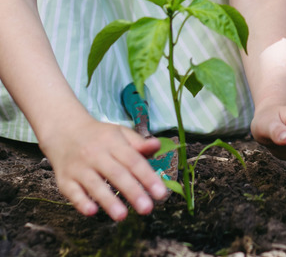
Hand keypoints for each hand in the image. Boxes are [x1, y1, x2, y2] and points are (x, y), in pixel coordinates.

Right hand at [39, 118, 167, 220]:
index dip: (148, 177)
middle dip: (132, 192)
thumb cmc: (99, 137)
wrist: (63, 131)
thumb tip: (158, 145)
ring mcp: (78, 168)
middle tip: (147, 209)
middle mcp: (95, 154)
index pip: (133, 161)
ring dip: (108, 201)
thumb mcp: (120, 133)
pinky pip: (72, 192)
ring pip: (95, 185)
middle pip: (116, 174)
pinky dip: (81, 202)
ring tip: (122, 216)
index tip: (161, 194)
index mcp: (113, 142)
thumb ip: (139, 143)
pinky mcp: (64, 179)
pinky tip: (92, 212)